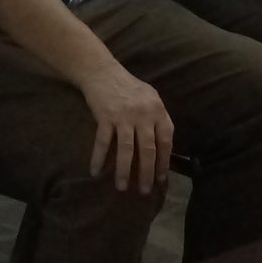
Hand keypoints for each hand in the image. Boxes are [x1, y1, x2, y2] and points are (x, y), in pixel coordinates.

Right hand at [78, 66, 172, 194]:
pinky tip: (95, 171)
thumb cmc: (128, 87)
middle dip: (147, 173)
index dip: (164, 162)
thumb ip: (157, 119)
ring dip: (124, 171)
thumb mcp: (150, 98)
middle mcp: (143, 114)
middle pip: (148, 149)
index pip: (166, 141)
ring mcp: (124, 115)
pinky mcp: (105, 116)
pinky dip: (99, 158)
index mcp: (158, 110)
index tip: (161, 179)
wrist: (102, 71)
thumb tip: (163, 148)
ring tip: (122, 187)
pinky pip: (103, 142)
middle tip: (144, 191)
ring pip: (127, 149)